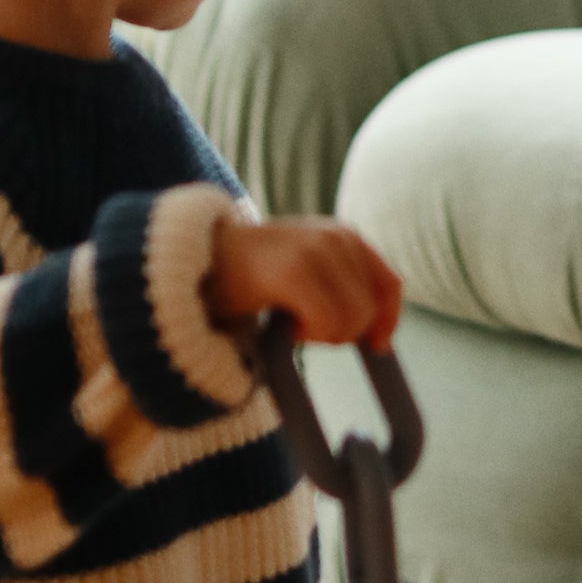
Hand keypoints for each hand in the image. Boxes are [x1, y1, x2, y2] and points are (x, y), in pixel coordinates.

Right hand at [207, 212, 401, 349]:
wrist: (191, 262)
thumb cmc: (250, 277)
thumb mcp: (307, 273)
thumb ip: (343, 288)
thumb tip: (382, 336)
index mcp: (344, 236)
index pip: (390, 284)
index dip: (388, 320)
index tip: (377, 346)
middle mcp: (336, 236)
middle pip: (371, 310)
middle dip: (344, 332)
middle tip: (305, 325)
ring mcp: (316, 250)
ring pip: (352, 320)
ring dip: (323, 334)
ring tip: (291, 319)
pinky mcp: (295, 271)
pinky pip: (327, 323)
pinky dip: (307, 334)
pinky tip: (284, 324)